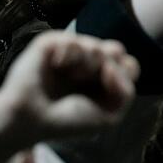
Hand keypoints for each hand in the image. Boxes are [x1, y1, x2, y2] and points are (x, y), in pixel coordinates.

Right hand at [0, 31, 137, 137]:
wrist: (33, 120)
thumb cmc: (66, 122)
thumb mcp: (109, 114)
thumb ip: (125, 90)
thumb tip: (111, 64)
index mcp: (100, 80)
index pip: (128, 64)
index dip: (123, 75)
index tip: (108, 91)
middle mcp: (86, 63)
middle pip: (116, 49)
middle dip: (109, 67)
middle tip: (91, 82)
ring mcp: (68, 53)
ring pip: (96, 46)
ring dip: (88, 65)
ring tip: (71, 76)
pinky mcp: (49, 44)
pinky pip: (72, 40)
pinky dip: (69, 55)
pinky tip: (57, 65)